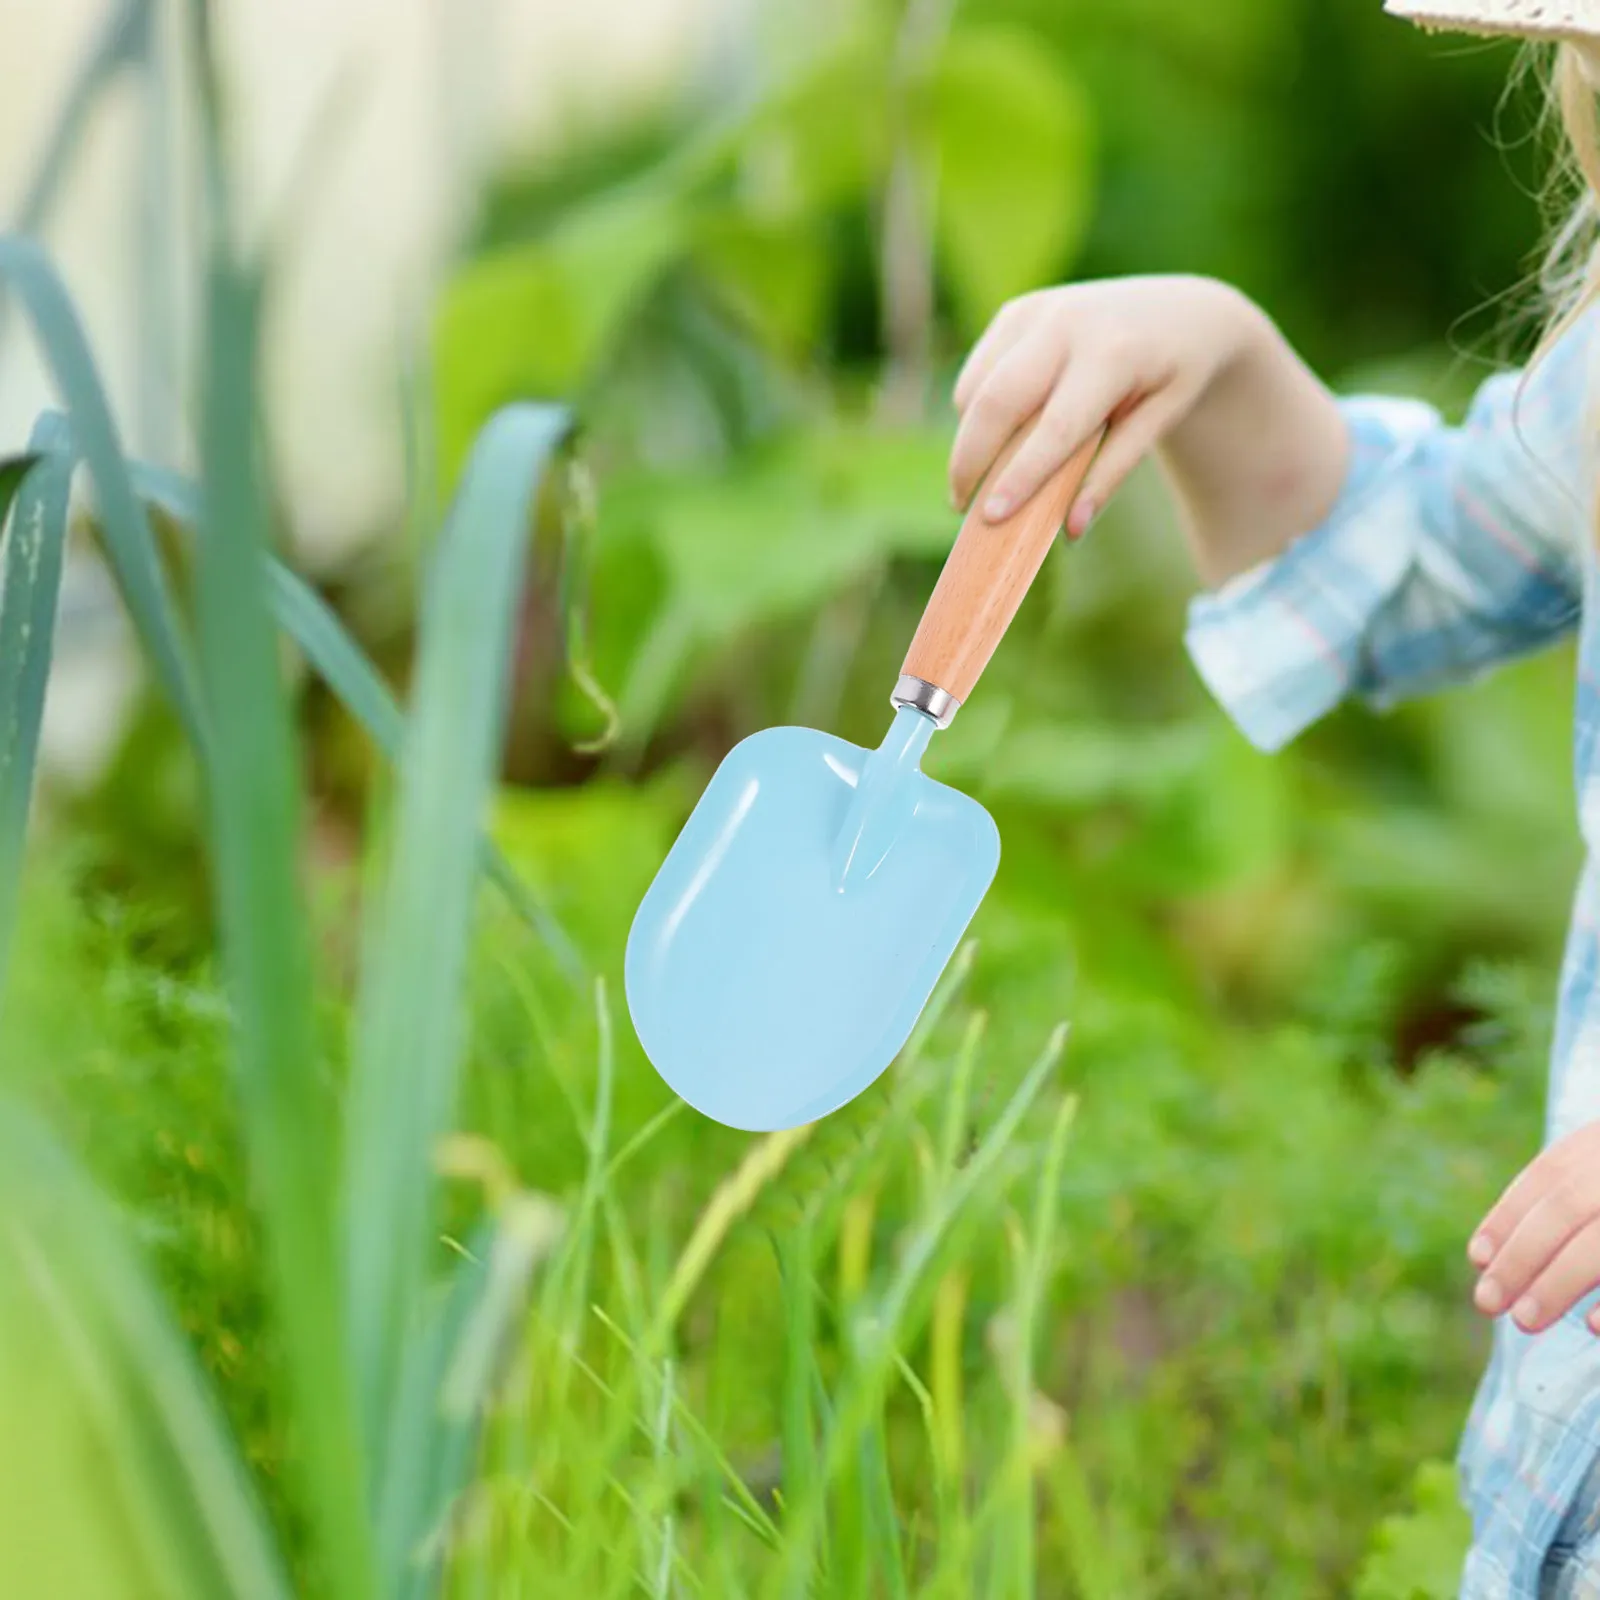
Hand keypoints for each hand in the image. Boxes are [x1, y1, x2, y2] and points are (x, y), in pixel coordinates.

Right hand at [947, 274, 1265, 536]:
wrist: (1179, 309)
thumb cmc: (1170, 377)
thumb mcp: (1160, 422)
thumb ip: (1112, 473)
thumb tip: (1070, 530)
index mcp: (1114, 353)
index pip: (1056, 427)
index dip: (1020, 475)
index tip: (990, 516)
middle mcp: (1068, 323)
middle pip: (996, 402)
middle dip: (969, 460)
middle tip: (962, 508)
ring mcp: (1035, 312)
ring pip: (977, 389)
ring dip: (968, 441)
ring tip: (980, 478)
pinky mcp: (1015, 313)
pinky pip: (976, 374)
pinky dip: (974, 414)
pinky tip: (994, 437)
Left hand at [1469, 1121, 1599, 1334]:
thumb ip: (1570, 1186)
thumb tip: (1490, 1254)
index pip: (1547, 1177)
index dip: (1508, 1217)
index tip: (1476, 1257)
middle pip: (1566, 1208)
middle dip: (1522, 1256)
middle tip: (1487, 1303)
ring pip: (1599, 1243)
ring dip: (1559, 1281)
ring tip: (1523, 1318)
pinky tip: (1594, 1328)